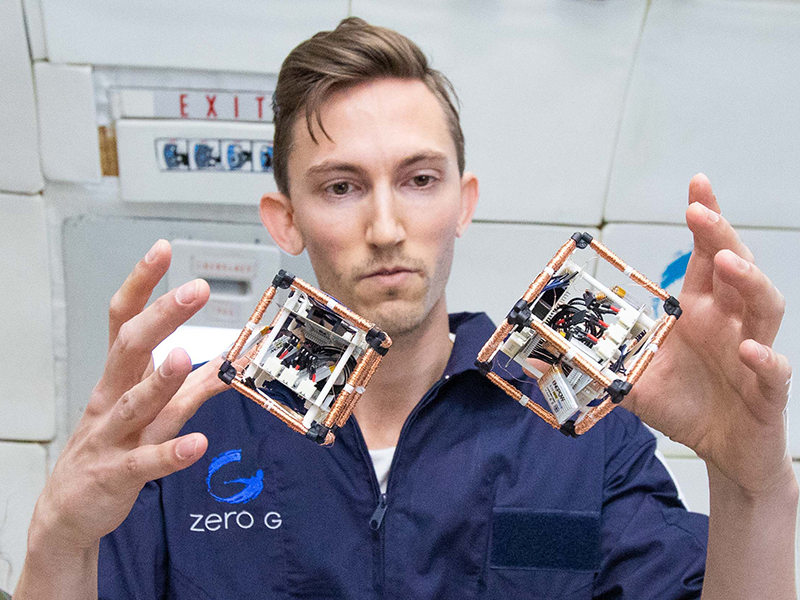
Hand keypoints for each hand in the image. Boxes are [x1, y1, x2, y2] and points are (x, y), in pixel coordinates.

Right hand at [29, 240, 225, 550]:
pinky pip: (147, 461)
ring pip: (134, 402)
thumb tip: (227, 363)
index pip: (124, 320)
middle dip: (161, 316)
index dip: (142, 284)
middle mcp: (111, 399)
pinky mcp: (119, 474)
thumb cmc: (110, 449)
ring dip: (159, 379)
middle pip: (130, 348)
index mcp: (117, 377)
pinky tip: (198, 443)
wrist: (68, 512)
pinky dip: (172, 452)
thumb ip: (189, 387)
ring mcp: (113, 437)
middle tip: (195, 290)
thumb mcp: (149, 410)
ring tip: (185, 356)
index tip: (163, 250)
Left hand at [625, 174, 792, 495]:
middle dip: (720, 236)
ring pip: (764, 307)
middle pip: (736, 269)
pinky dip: (763, 358)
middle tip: (700, 211)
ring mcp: (752, 353)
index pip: (706, 256)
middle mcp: (729, 324)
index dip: (705, 221)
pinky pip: (773, 369)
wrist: (723, 452)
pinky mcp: (767, 391)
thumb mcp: (634, 382)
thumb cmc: (686, 406)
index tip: (696, 185)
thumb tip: (546, 354)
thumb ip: (600, 364)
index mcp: (700, 313)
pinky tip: (748, 349)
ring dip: (748, 281)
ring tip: (727, 263)